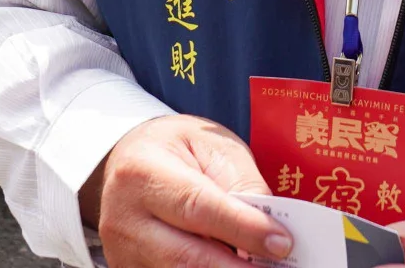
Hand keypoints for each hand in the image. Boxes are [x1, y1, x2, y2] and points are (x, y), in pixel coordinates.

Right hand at [83, 115, 290, 267]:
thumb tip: (270, 232)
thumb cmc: (177, 149)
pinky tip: (233, 266)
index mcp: (143, 172)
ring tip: (260, 267)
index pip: (197, 207)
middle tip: (276, 267)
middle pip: (185, 256)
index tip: (281, 243)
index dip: (242, 228)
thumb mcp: (212, 147)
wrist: (129, 159)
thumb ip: (241, 185)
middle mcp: (125, 218)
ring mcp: (123, 252)